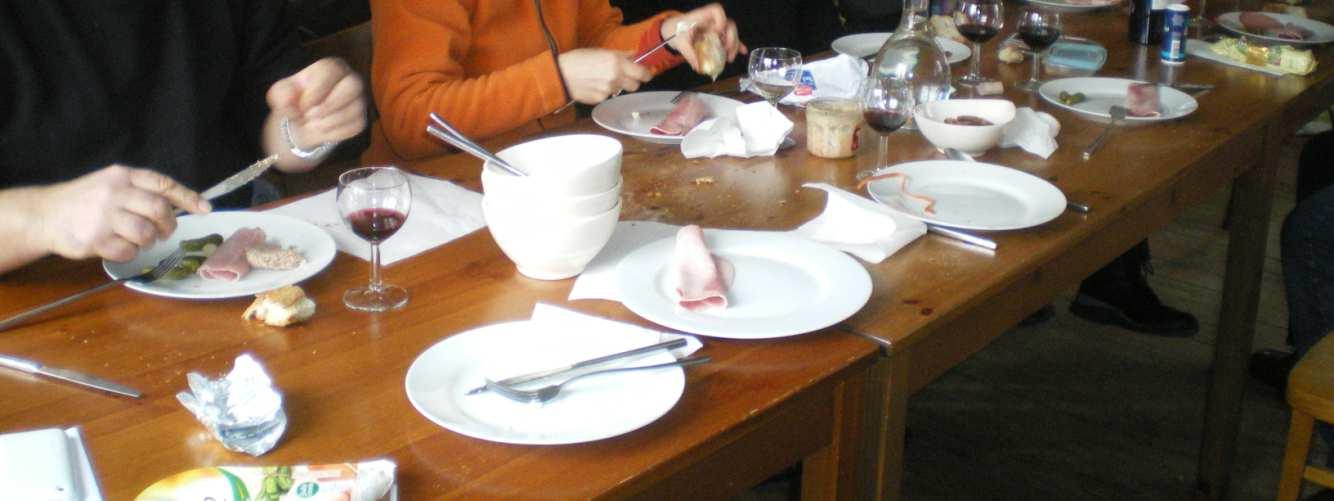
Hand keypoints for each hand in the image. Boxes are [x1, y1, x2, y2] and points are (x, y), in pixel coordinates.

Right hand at [34, 166, 209, 261]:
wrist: (44, 214)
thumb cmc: (84, 201)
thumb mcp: (110, 184)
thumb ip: (140, 190)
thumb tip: (181, 204)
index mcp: (122, 176)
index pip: (163, 184)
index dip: (188, 197)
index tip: (206, 209)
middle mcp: (115, 192)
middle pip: (159, 210)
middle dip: (168, 224)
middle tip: (163, 231)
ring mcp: (104, 216)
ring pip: (146, 233)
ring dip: (148, 241)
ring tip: (137, 239)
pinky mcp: (95, 239)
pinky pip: (128, 251)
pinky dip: (129, 252)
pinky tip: (118, 246)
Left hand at [266, 57, 366, 147]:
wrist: (304, 122)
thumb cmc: (296, 100)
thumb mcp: (281, 93)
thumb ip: (282, 94)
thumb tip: (290, 101)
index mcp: (330, 68)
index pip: (331, 70)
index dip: (316, 89)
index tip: (302, 105)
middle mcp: (349, 80)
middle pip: (353, 85)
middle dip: (330, 104)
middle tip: (310, 116)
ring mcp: (358, 100)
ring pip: (354, 110)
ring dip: (328, 122)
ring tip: (311, 125)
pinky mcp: (361, 119)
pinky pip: (354, 127)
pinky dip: (334, 133)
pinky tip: (322, 131)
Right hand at [556, 49, 652, 103]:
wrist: (561, 74)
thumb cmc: (579, 59)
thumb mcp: (601, 51)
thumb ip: (621, 54)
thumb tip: (634, 54)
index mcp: (617, 62)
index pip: (642, 73)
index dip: (646, 74)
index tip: (645, 74)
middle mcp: (615, 77)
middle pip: (635, 85)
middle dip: (632, 81)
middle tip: (623, 76)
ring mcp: (608, 90)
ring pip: (621, 90)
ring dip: (616, 86)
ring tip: (602, 79)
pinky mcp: (601, 99)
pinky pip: (609, 96)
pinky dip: (605, 92)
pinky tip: (594, 85)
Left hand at [662, 3, 746, 73]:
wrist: (672, 31)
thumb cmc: (675, 32)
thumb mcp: (680, 43)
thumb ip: (689, 54)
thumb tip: (698, 67)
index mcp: (702, 17)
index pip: (716, 10)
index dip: (720, 20)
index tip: (716, 33)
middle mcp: (711, 21)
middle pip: (728, 24)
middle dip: (731, 38)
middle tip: (727, 52)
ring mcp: (715, 28)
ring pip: (731, 33)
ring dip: (734, 45)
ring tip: (729, 59)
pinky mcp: (717, 36)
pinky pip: (729, 39)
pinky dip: (736, 45)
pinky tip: (742, 52)